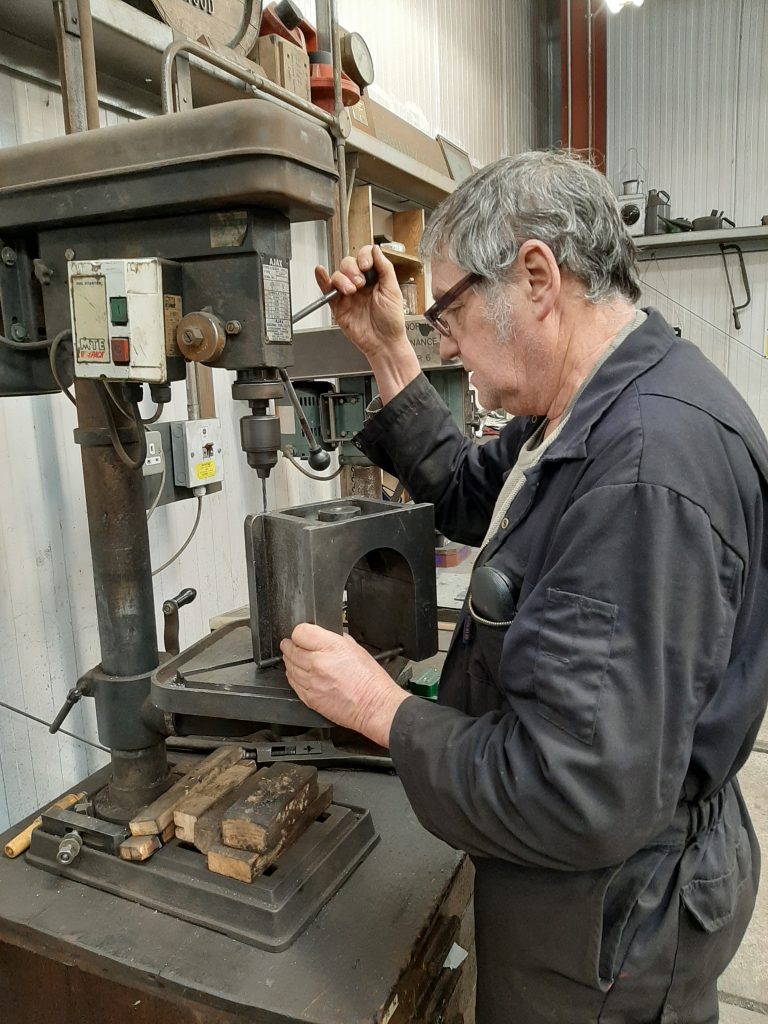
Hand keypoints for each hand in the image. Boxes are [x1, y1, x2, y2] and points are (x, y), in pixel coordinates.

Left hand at [280, 623, 410, 747]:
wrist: (374, 706)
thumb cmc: (370, 680)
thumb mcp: (356, 648)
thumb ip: (335, 639)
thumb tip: (321, 635)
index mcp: (331, 648)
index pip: (300, 632)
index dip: (299, 632)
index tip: (301, 634)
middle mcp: (318, 664)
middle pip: (290, 649)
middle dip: (291, 645)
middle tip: (292, 644)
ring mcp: (312, 682)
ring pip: (289, 666)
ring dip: (290, 661)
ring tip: (295, 658)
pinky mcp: (310, 698)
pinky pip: (293, 684)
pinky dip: (294, 677)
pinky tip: (300, 674)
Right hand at [316, 245, 410, 364]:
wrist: (383, 343)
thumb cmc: (391, 322)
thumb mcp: (393, 290)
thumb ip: (384, 268)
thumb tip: (376, 249)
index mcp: (375, 278)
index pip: (364, 257)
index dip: (363, 257)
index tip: (366, 266)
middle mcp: (360, 284)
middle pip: (348, 263)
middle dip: (353, 270)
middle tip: (360, 283)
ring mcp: (348, 294)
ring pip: (338, 275)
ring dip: (343, 279)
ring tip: (352, 291)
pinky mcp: (338, 305)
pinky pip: (326, 289)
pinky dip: (322, 279)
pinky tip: (321, 272)